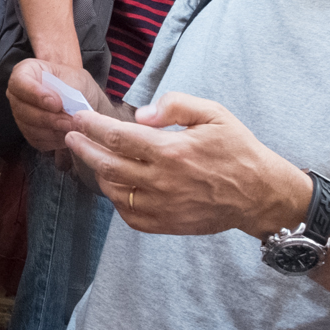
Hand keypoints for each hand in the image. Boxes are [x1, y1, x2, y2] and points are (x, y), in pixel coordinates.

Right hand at [6, 57, 102, 152]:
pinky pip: (36, 140)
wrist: (83, 98)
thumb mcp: (77, 79)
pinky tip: (68, 134)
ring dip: (52, 130)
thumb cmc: (77, 83)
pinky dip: (53, 140)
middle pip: (21, 109)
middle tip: (69, 121)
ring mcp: (21, 115)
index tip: (57, 103)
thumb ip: (67, 91)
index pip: (19, 82)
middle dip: (47, 118)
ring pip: (28, 127)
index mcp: (26, 71)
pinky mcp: (29, 133)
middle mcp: (18, 94)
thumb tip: (62, 107)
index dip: (35, 94)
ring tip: (73, 128)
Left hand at [63, 91, 310, 236]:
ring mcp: (162, 206)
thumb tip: (140, 115)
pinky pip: (129, 215)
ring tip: (91, 158)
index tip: (78, 118)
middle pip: (106, 164)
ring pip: (114, 191)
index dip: (91, 126)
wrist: (259, 195)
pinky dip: (116, 200)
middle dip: (83, 147)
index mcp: (171, 150)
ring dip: (97, 173)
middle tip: (70, 136)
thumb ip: (176, 105)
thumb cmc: (237, 150)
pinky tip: (115, 186)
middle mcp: (162, 180)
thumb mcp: (214, 113)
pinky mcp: (166, 224)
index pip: (116, 136)